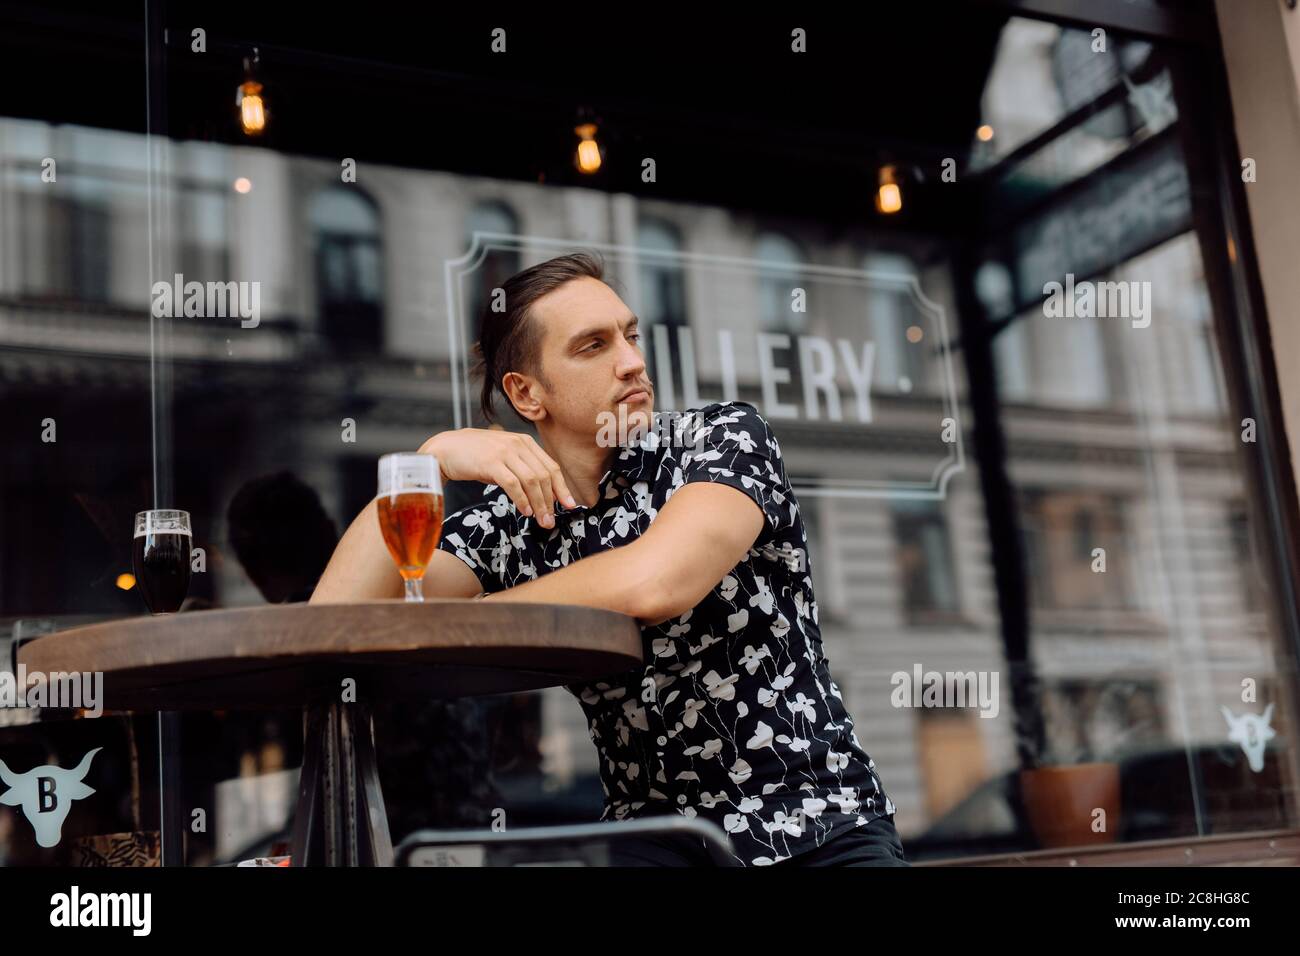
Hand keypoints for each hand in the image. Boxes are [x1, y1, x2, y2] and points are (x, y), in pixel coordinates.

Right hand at [420, 428, 576, 528]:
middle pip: (544, 476)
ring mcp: (504, 452)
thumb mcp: (503, 457)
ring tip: (541, 520)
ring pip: (531, 481)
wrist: (445, 449)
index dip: (562, 488)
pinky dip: (522, 500)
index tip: (570, 505)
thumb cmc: (475, 457)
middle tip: (551, 520)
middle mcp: (517, 444)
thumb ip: (522, 469)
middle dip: (551, 501)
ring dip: (539, 504)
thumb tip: (543, 494)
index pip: (551, 466)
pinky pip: (513, 484)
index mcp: (525, 442)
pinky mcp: (491, 462)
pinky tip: (525, 511)